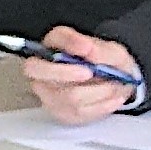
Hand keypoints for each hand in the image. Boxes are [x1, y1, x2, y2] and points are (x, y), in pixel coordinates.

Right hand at [25, 27, 143, 123]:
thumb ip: (102, 51)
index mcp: (56, 43)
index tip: (88, 47)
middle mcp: (42, 65)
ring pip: (66, 95)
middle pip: (35, 68)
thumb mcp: (113, 52)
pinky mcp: (57, 110)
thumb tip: (87, 50)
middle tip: (90, 73)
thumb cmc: (108, 64)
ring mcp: (45, 90)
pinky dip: (101, 105)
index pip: (55, 38)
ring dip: (98, 92)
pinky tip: (113, 99)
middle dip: (64, 72)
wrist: (113, 86)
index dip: (69, 42)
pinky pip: (78, 111)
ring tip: (115, 88)